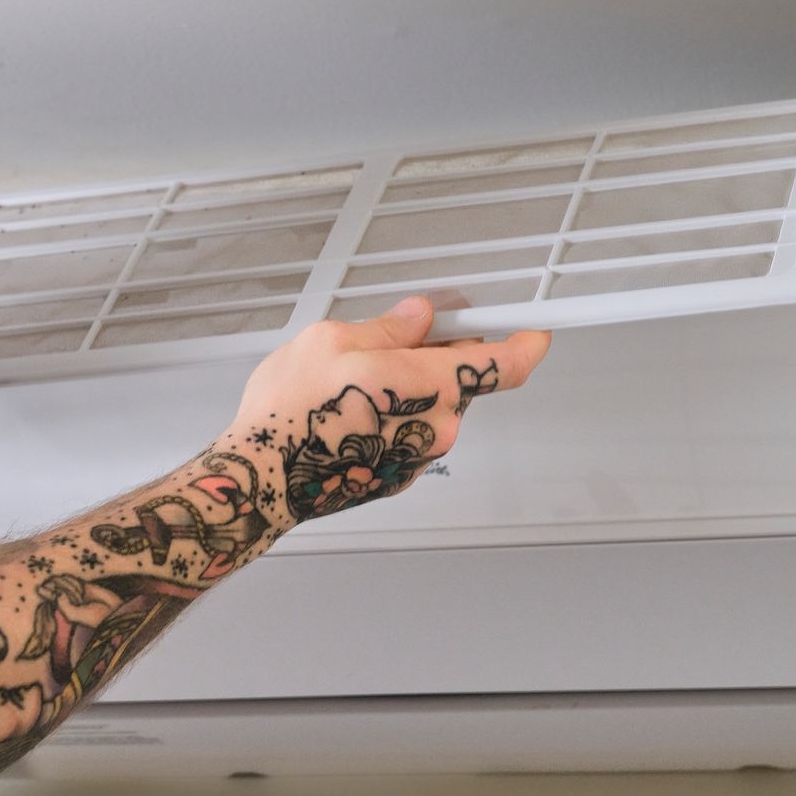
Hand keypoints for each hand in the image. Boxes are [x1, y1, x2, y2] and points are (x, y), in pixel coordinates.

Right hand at [231, 296, 550, 524]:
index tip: (532, 331)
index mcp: (431, 383)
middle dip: (435, 357)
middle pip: (460, 380)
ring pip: (431, 408)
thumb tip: (418, 317)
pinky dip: (391, 419)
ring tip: (351, 385)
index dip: (526, 343)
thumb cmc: (292, 411)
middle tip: (390, 343)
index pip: (507, 365)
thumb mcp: (332, 341)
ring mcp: (419, 456)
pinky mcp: (398, 477)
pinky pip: (409, 435)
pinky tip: (347, 415)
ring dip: (407, 390)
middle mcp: (438, 426)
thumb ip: (386, 328)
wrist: (263, 478)